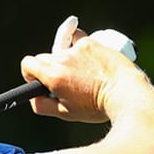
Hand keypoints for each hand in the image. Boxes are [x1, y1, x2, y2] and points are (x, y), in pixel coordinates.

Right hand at [21, 17, 143, 123]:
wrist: (126, 93)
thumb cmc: (97, 107)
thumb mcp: (66, 114)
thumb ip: (43, 106)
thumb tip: (34, 98)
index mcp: (53, 76)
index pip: (27, 64)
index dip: (30, 73)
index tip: (41, 81)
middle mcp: (63, 59)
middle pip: (43, 57)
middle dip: (49, 69)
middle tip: (65, 81)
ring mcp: (77, 49)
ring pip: (61, 50)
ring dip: (66, 60)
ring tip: (82, 73)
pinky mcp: (91, 43)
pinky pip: (76, 39)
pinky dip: (79, 49)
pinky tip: (89, 59)